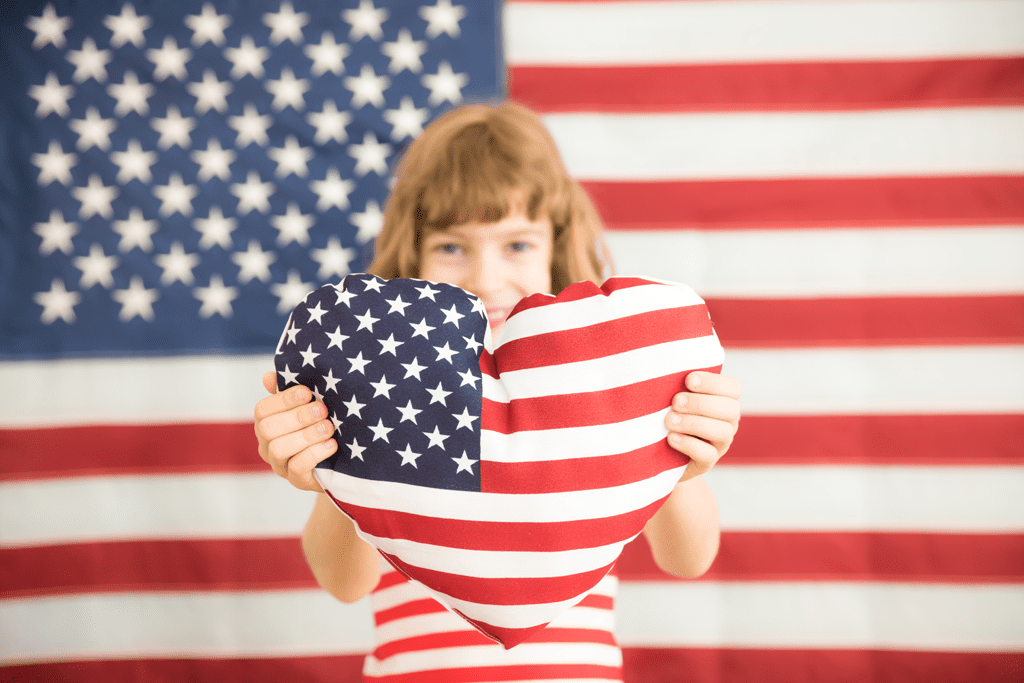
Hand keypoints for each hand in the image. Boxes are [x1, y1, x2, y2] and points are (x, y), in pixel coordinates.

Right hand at [254, 371, 337, 491]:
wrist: (341, 460)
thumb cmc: (321, 426)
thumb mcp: (309, 407)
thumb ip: (291, 392)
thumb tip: (269, 376)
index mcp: (267, 423)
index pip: (262, 410)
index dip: (283, 399)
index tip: (308, 392)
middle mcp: (267, 445)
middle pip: (267, 429)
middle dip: (297, 417)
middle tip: (323, 410)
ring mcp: (280, 465)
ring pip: (279, 449)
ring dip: (306, 435)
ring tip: (329, 427)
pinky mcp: (297, 480)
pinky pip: (297, 468)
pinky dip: (315, 453)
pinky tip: (332, 444)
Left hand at [665, 371, 741, 481]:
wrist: (658, 452)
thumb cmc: (666, 412)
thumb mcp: (673, 394)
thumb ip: (676, 378)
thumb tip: (662, 347)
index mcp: (723, 400)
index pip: (733, 388)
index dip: (714, 382)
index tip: (688, 380)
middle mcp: (727, 422)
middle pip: (731, 409)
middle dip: (701, 403)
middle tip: (675, 402)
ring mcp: (719, 444)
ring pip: (723, 431)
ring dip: (694, 423)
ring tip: (669, 420)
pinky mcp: (707, 463)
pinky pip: (708, 455)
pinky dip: (689, 444)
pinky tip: (671, 438)